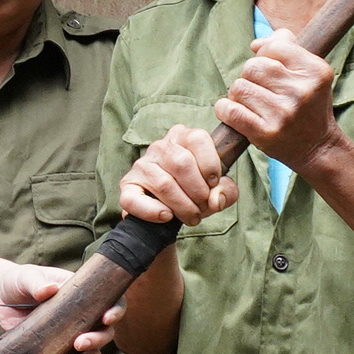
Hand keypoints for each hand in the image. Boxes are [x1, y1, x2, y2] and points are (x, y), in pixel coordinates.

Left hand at [0, 255, 115, 353]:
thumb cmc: (19, 283)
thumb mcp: (27, 278)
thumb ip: (37, 283)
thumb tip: (49, 289)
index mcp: (83, 296)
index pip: (110, 302)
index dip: (115, 310)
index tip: (107, 318)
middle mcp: (84, 318)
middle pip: (104, 332)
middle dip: (97, 340)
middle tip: (79, 343)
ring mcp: (72, 338)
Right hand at [118, 124, 238, 227]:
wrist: (170, 214)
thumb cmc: (194, 194)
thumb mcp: (217, 190)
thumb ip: (226, 191)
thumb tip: (215, 199)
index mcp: (183, 137)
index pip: (197, 138)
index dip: (210, 164)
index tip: (213, 183)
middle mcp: (160, 146)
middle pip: (182, 163)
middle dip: (198, 191)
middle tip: (202, 207)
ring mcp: (141, 165)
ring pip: (164, 184)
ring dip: (182, 206)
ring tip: (190, 216)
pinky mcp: (128, 185)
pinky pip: (135, 199)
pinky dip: (153, 212)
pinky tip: (166, 216)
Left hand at [216, 26, 341, 171]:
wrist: (317, 148)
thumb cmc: (309, 105)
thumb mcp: (310, 73)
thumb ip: (286, 48)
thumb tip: (256, 44)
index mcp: (315, 71)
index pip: (276, 46)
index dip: (265, 54)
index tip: (269, 69)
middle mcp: (302, 91)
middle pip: (253, 66)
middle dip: (250, 76)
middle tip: (259, 90)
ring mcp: (284, 113)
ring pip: (239, 87)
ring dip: (238, 94)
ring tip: (251, 103)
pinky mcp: (267, 132)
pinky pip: (231, 110)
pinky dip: (225, 109)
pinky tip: (233, 112)